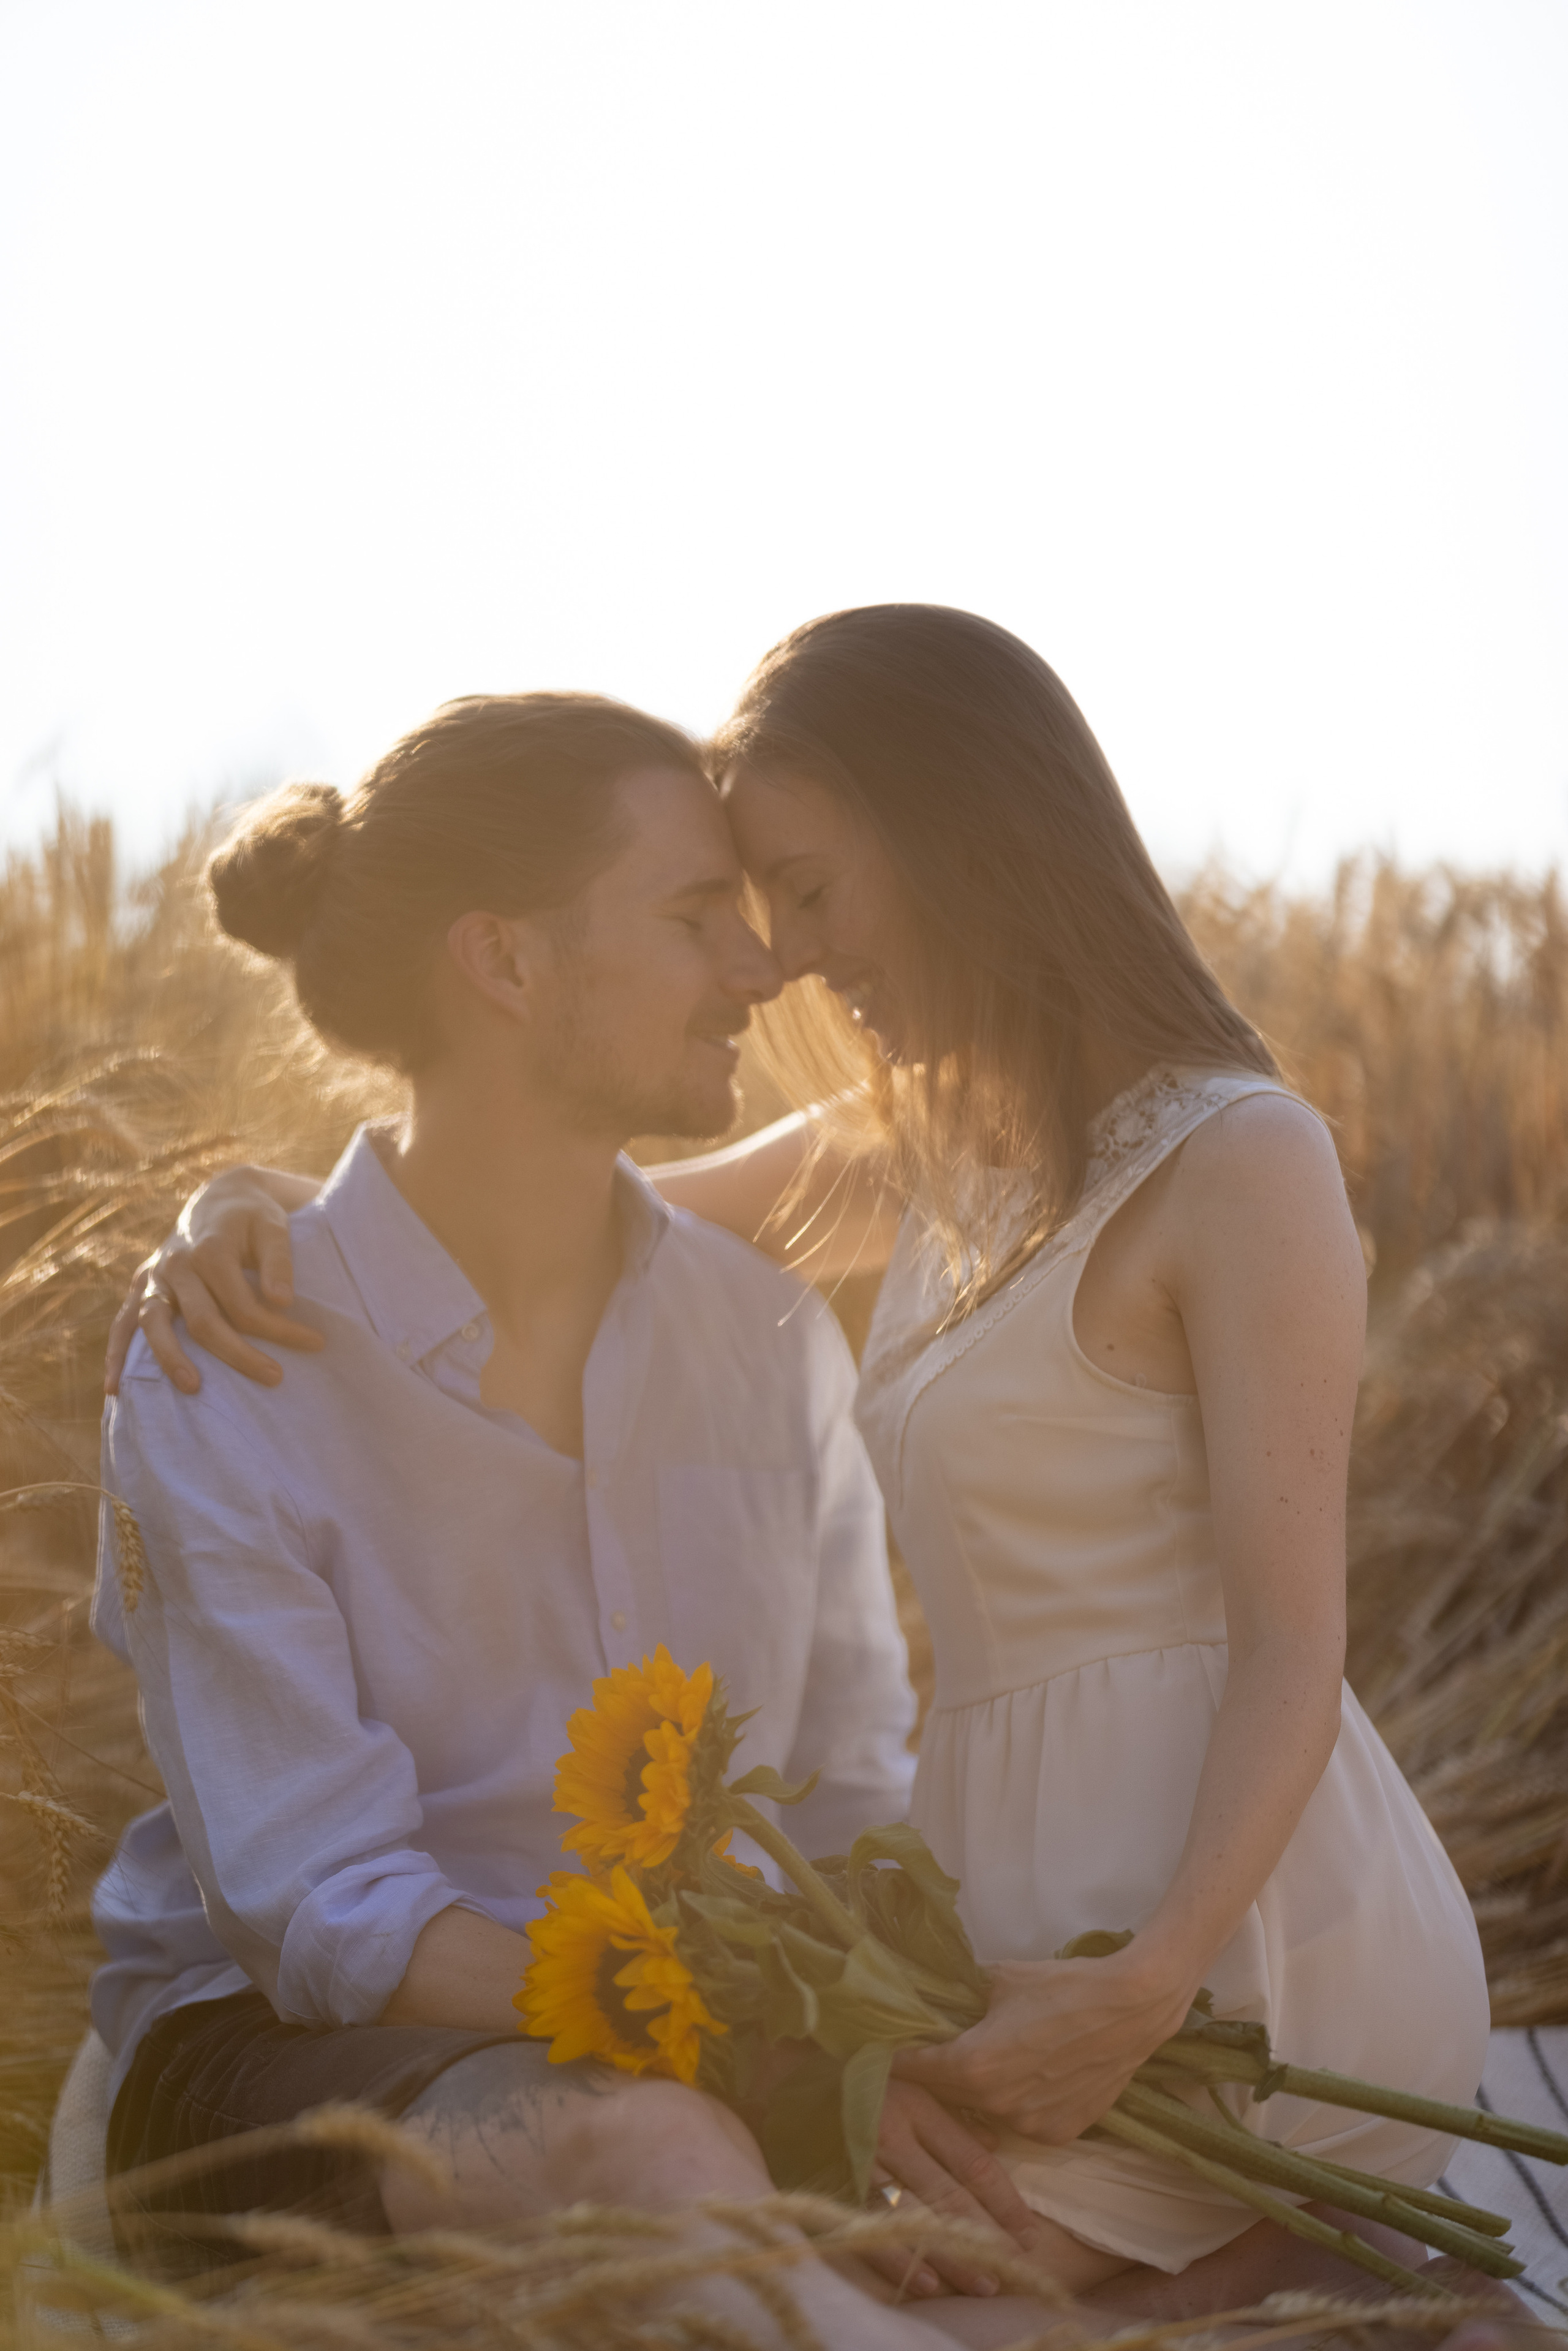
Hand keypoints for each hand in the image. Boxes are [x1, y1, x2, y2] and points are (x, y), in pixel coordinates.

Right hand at [104, 1171, 320, 1395]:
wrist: (220, 1198)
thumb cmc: (254, 1217)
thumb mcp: (273, 1227)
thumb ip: (278, 1261)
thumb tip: (282, 1302)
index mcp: (210, 1250)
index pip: (244, 1305)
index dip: (279, 1329)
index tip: (316, 1343)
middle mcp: (176, 1265)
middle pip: (204, 1320)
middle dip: (239, 1354)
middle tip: (275, 1378)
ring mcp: (154, 1278)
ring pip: (154, 1324)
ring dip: (171, 1358)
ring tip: (193, 1388)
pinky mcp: (141, 1287)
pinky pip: (122, 1323)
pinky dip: (115, 1355)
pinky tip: (114, 1389)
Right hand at [860, 2081, 1040, 2301]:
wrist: (797, 2073)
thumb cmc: (867, 2078)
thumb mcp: (915, 2081)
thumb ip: (955, 2113)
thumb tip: (996, 2145)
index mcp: (918, 2108)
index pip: (971, 2163)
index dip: (1004, 2202)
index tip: (1029, 2233)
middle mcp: (894, 2137)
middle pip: (949, 2195)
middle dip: (986, 2234)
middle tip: (1015, 2266)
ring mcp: (864, 2164)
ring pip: (915, 2218)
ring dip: (951, 2255)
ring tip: (982, 2283)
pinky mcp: (838, 2184)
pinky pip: (871, 2227)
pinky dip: (898, 2259)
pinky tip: (926, 2283)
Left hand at [894, 1948, 1196, 2145]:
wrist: (1132, 2008)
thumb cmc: (1063, 1986)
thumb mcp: (1000, 1978)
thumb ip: (961, 1994)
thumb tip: (934, 1994)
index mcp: (973, 2066)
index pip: (914, 2069)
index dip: (897, 2057)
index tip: (881, 2049)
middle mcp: (997, 2106)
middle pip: (947, 2093)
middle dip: (936, 2073)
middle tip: (932, 2050)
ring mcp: (1030, 2125)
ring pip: (987, 2110)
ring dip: (979, 2091)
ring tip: (989, 2060)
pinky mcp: (1061, 2133)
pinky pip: (1024, 2120)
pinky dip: (1018, 2102)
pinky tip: (1030, 2075)